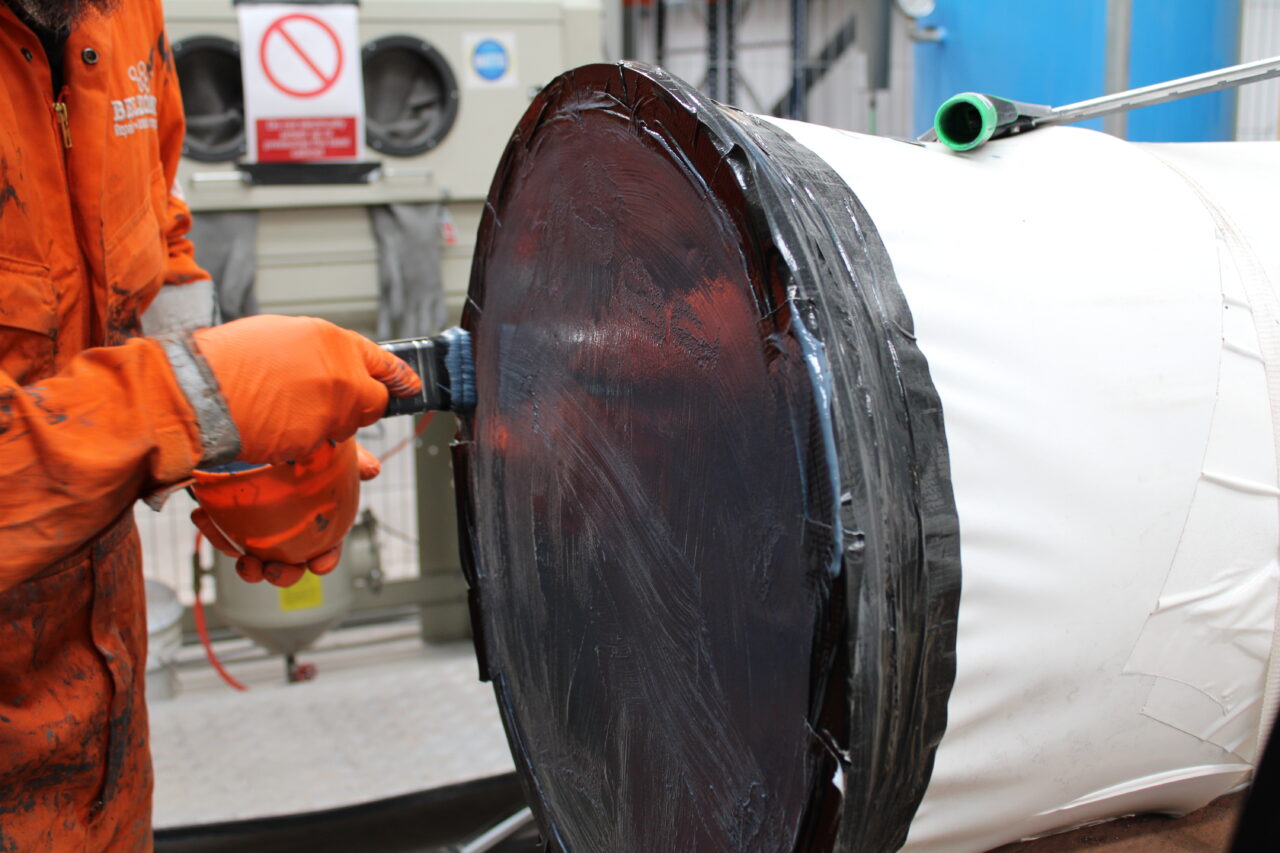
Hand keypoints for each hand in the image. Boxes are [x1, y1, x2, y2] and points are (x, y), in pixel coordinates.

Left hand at [191, 440, 380, 587]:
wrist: (257, 420)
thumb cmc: (303, 437)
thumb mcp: (331, 444)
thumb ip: (353, 457)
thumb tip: (373, 469)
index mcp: (315, 515)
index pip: (327, 545)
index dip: (326, 559)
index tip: (319, 565)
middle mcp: (287, 523)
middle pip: (289, 562)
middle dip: (283, 574)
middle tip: (274, 571)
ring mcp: (256, 522)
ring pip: (253, 557)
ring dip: (248, 567)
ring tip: (243, 561)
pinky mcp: (227, 514)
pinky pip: (219, 531)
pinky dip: (212, 530)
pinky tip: (203, 517)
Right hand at [192, 315, 421, 464]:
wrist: (201, 390)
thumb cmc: (230, 359)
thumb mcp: (281, 336)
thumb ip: (319, 354)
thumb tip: (336, 369)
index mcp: (335, 341)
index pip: (382, 361)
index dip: (397, 376)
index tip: (409, 385)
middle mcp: (344, 376)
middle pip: (373, 401)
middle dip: (358, 406)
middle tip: (324, 403)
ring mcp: (333, 412)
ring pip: (346, 428)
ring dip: (327, 425)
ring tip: (286, 411)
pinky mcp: (317, 442)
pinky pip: (320, 447)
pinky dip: (304, 442)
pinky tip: (276, 427)